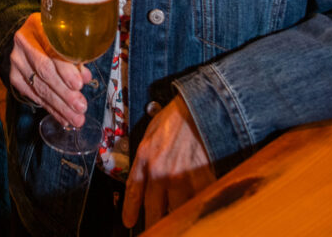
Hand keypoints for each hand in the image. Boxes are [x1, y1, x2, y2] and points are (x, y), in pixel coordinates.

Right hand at [9, 13, 90, 126]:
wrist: (29, 36)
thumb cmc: (54, 36)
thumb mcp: (65, 37)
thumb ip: (75, 55)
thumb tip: (86, 77)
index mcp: (37, 26)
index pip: (51, 51)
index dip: (65, 69)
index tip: (78, 84)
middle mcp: (23, 43)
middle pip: (44, 71)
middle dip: (64, 93)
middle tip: (80, 107)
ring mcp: (16, 61)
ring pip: (39, 87)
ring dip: (60, 106)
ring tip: (76, 119)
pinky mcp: (14, 77)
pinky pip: (34, 96)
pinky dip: (51, 108)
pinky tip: (63, 117)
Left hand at [122, 96, 215, 228]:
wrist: (201, 107)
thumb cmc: (178, 116)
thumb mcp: (151, 133)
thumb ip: (146, 156)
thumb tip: (144, 175)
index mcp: (145, 158)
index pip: (134, 192)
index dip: (130, 211)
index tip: (129, 222)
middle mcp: (161, 171)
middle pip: (154, 210)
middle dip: (154, 223)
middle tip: (154, 229)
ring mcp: (182, 178)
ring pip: (176, 212)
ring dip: (176, 218)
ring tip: (178, 223)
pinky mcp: (202, 180)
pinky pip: (197, 203)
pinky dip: (197, 209)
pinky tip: (197, 212)